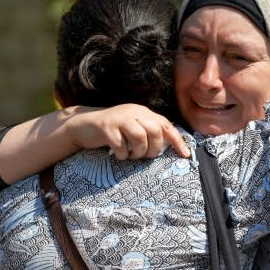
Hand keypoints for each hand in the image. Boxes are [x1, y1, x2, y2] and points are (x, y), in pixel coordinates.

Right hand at [72, 104, 189, 159]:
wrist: (83, 126)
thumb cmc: (113, 131)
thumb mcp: (133, 127)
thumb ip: (149, 132)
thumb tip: (170, 148)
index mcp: (143, 112)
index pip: (165, 125)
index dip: (177, 140)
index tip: (185, 155)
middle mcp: (133, 112)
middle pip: (154, 130)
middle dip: (154, 148)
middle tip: (146, 157)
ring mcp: (119, 118)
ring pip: (139, 137)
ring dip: (138, 152)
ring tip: (132, 156)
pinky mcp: (106, 127)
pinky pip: (121, 144)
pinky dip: (123, 155)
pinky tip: (119, 155)